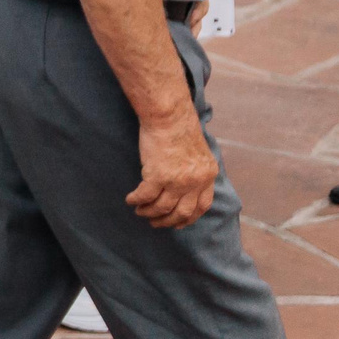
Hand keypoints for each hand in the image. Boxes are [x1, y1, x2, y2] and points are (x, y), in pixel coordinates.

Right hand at [126, 103, 217, 228]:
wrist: (168, 115)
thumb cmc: (179, 127)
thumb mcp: (199, 152)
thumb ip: (196, 170)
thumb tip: (187, 186)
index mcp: (208, 175)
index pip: (202, 206)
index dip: (189, 218)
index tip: (178, 223)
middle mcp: (195, 181)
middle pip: (182, 212)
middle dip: (167, 221)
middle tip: (155, 222)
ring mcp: (177, 180)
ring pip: (162, 208)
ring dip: (149, 212)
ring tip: (140, 211)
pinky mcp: (158, 176)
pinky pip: (145, 196)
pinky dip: (136, 200)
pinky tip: (130, 200)